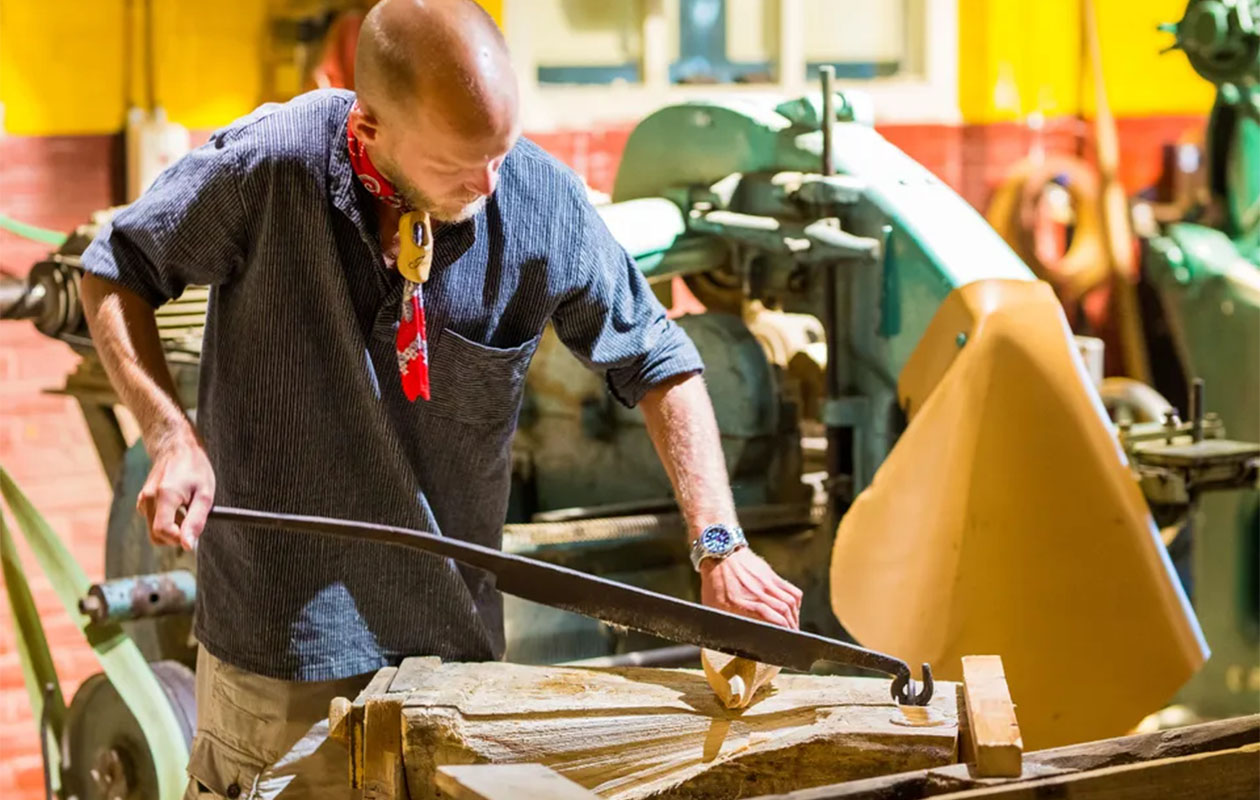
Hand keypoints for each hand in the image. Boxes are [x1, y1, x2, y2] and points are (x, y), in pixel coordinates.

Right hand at [137, 433, 215, 550]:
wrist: (177, 447)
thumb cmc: (195, 468)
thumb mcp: (205, 494)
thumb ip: (196, 521)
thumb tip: (188, 546)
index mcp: (164, 496)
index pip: (163, 531)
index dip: (179, 539)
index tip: (193, 534)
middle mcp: (148, 498)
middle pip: (157, 535)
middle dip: (176, 536)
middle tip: (192, 520)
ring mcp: (142, 499)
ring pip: (154, 529)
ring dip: (172, 527)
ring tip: (187, 508)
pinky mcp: (142, 501)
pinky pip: (153, 520)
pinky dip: (167, 520)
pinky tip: (179, 505)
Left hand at [700, 548, 802, 628]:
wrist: (719, 553)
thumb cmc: (713, 581)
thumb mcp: (712, 605)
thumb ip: (722, 620)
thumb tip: (725, 638)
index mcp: (743, 603)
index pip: (771, 618)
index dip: (781, 630)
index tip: (784, 640)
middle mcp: (758, 593)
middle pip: (784, 612)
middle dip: (791, 628)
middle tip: (792, 638)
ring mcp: (767, 583)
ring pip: (791, 602)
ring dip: (795, 617)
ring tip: (793, 626)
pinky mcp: (772, 576)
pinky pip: (792, 590)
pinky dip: (796, 602)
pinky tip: (793, 609)